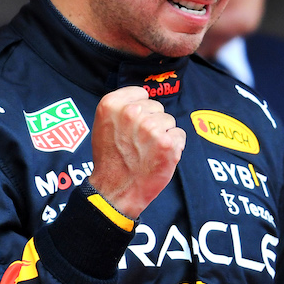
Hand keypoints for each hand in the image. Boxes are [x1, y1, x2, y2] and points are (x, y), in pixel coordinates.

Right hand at [87, 87, 185, 218]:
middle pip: (157, 107)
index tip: (134, 124)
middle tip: (138, 142)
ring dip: (163, 135)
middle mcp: (131, 112)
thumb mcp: (103, 125)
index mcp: (112, 104)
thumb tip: (142, 99)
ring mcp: (151, 127)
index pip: (141, 93)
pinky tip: (158, 157)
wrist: (115, 190)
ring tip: (147, 151)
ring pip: (169, 121)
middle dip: (152, 122)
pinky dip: (174, 146)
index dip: (140, 110)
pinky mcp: (168, 143)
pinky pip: (180, 135)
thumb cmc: (110, 160)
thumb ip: (121, 108)